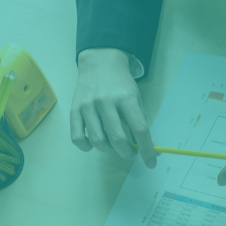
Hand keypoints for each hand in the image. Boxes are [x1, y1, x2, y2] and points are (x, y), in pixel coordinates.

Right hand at [71, 48, 154, 166]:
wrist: (100, 62)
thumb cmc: (121, 83)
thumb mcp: (136, 98)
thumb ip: (141, 122)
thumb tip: (151, 149)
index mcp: (126, 97)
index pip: (139, 129)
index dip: (147, 149)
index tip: (151, 162)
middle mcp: (106, 101)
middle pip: (117, 139)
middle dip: (128, 153)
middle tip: (131, 153)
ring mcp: (88, 106)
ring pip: (98, 142)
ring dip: (109, 150)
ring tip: (113, 144)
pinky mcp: (74, 110)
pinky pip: (78, 138)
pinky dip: (87, 147)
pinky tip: (94, 143)